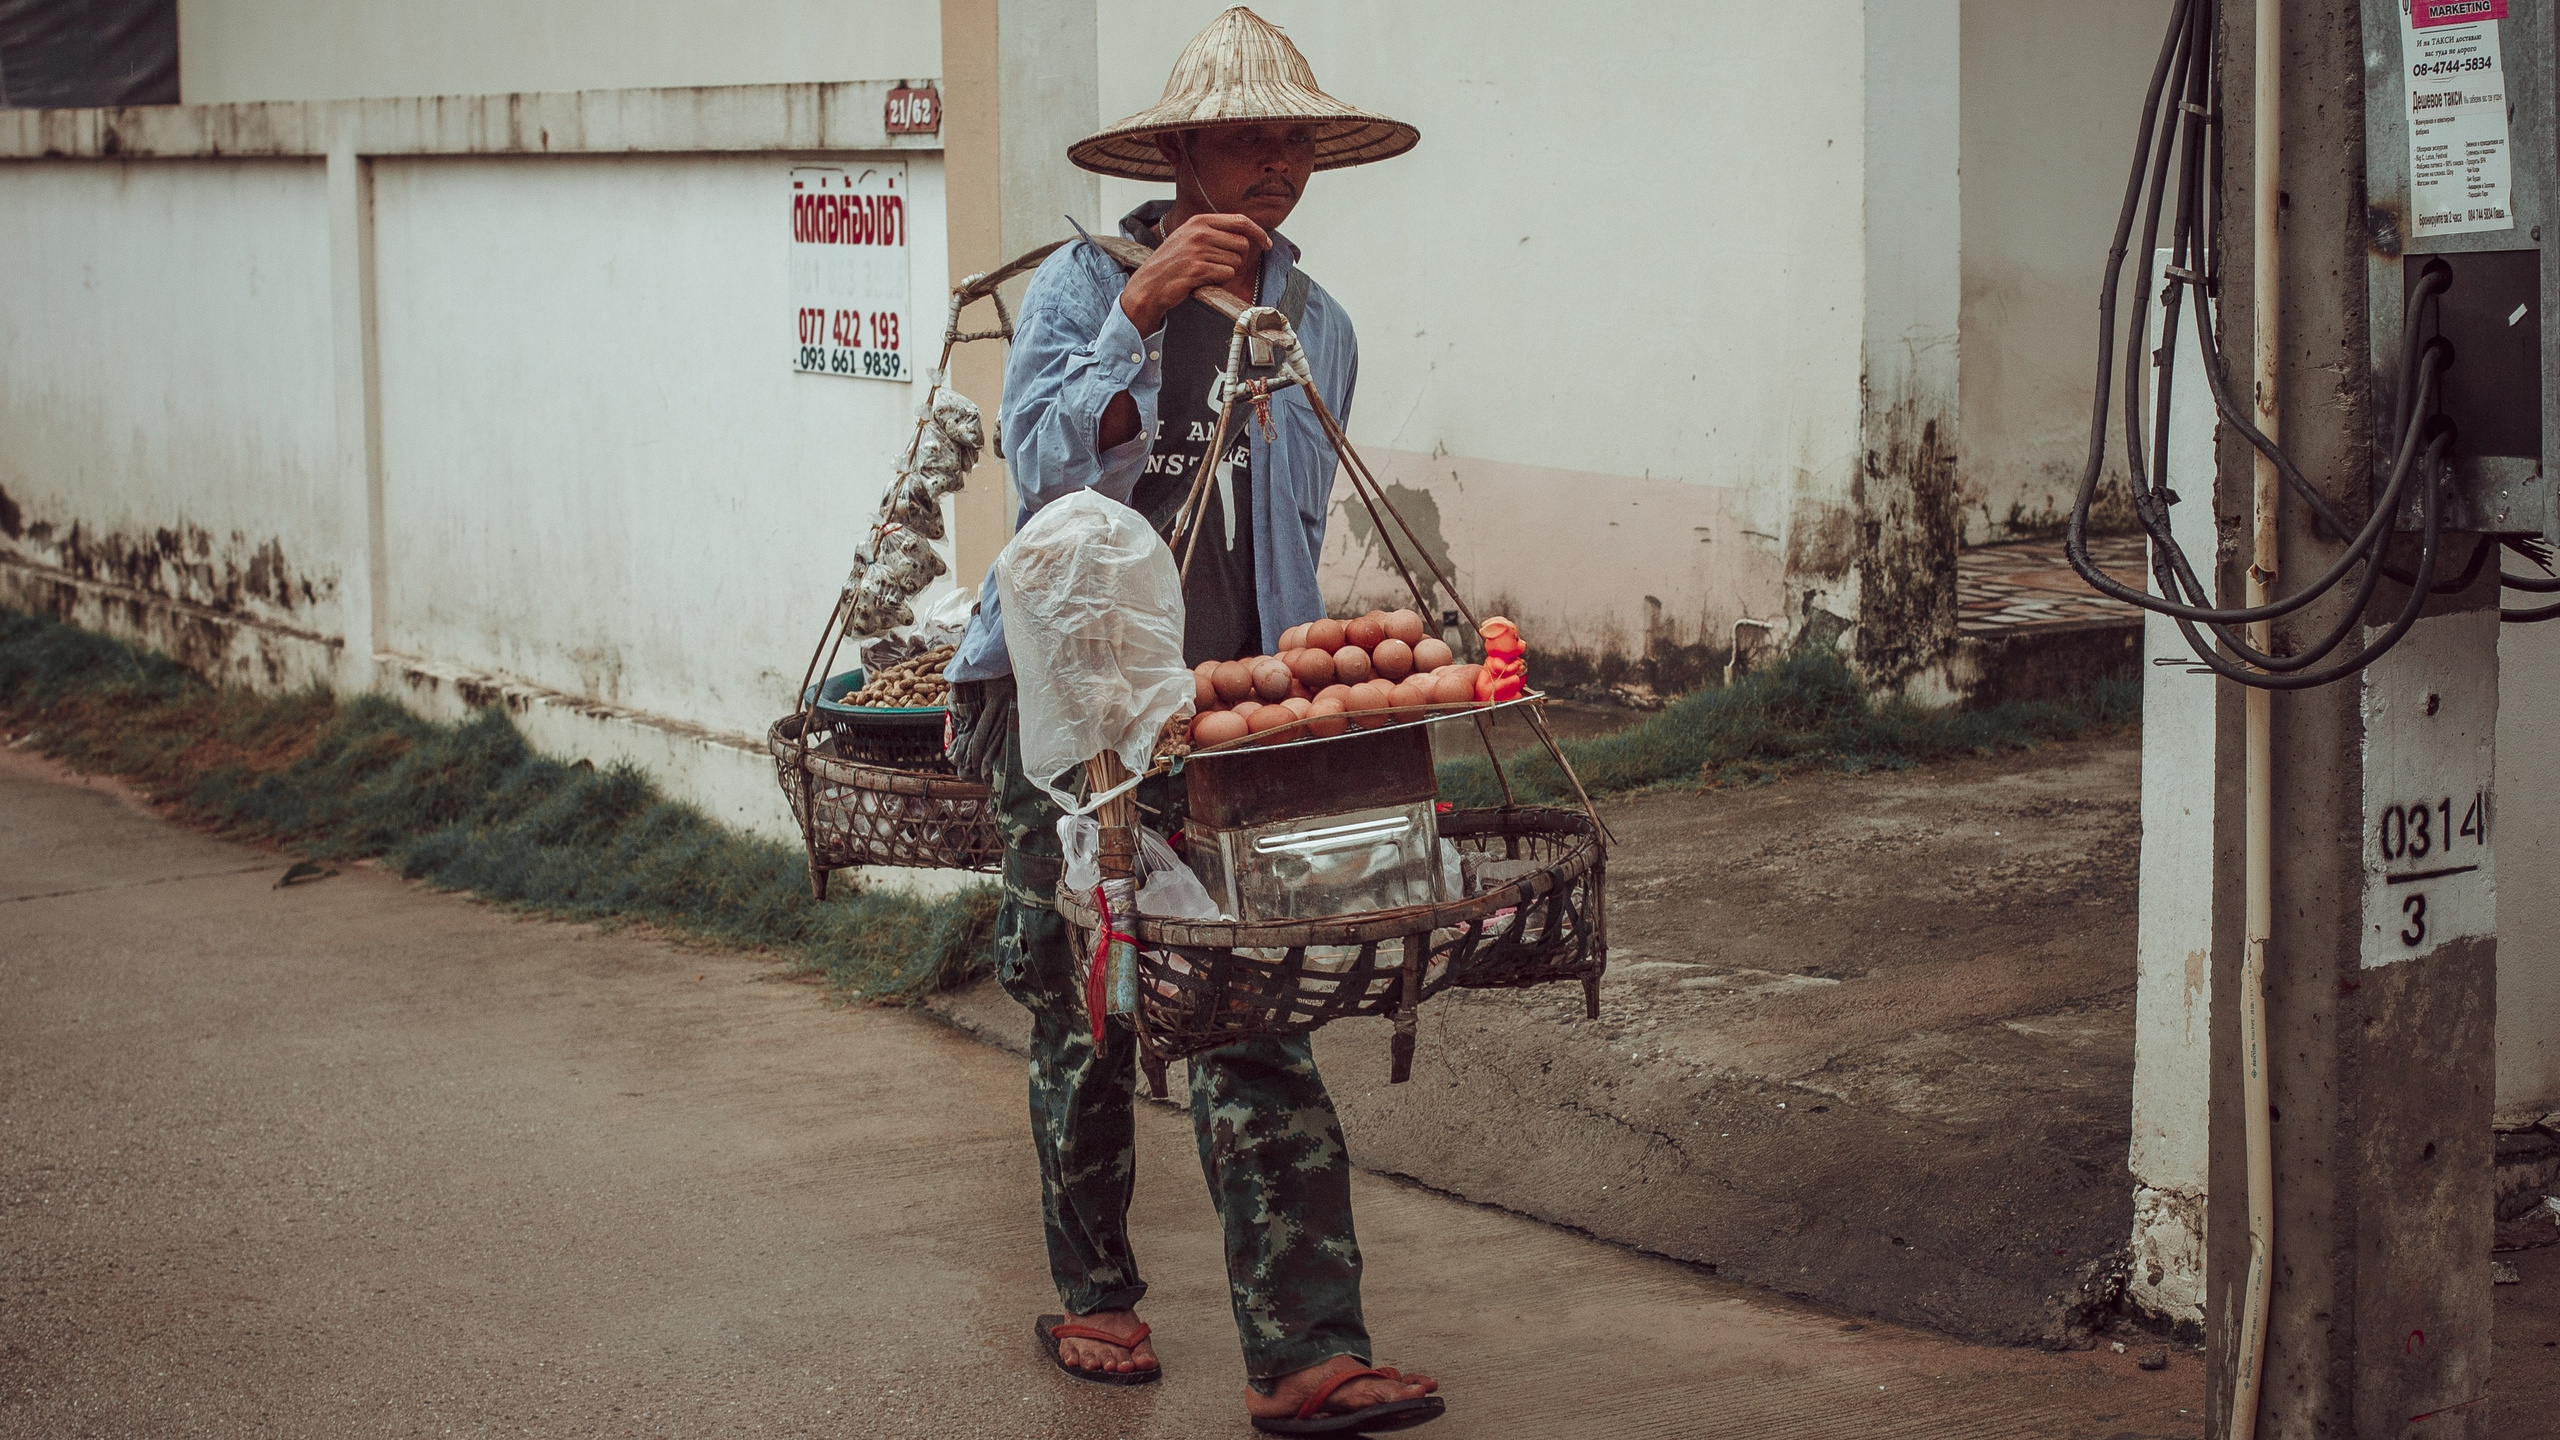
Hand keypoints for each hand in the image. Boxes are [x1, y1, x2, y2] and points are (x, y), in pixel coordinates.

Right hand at [1119, 213, 1268, 333]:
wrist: (1149, 284)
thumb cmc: (1172, 263)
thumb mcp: (1189, 237)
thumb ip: (1214, 231)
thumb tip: (1248, 234)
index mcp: (1199, 221)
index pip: (1240, 221)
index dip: (1258, 233)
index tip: (1267, 243)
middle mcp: (1199, 232)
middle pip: (1242, 244)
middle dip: (1238, 259)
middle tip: (1219, 266)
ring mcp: (1197, 250)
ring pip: (1235, 262)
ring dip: (1226, 272)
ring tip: (1206, 273)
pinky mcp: (1197, 269)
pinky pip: (1227, 275)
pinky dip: (1220, 282)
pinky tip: (1204, 281)